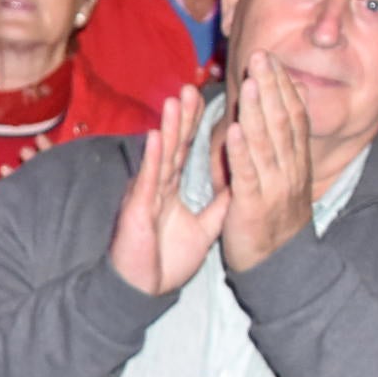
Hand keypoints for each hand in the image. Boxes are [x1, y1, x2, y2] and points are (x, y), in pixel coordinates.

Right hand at [108, 91, 229, 295]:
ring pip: (160, 155)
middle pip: (173, 144)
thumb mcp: (204, 230)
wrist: (143, 289)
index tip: (205, 98)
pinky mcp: (137, 208)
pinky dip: (154, 157)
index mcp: (170, 188)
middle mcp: (156, 185)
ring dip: (170, 127)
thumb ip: (220, 206)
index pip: (185, 149)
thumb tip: (240, 185)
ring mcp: (146, 193)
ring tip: (177, 100)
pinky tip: (159, 136)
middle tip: (191, 86)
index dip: (195, 125)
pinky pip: (148, 179)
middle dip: (183, 116)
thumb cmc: (167, 261)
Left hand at [219, 58, 315, 272]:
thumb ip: (283, 141)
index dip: (283, 86)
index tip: (272, 59)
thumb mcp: (286, 175)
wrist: (282, 266)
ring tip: (252, 81)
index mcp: (296, 161)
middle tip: (262, 56)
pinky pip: (249, 174)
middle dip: (272, 87)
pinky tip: (235, 129)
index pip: (292, 115)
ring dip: (259, 111)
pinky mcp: (254, 205)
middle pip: (282, 122)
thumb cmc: (277, 216)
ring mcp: (274, 187)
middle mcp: (290, 169)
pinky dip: (242, 151)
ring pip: (267, 143)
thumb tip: (289, 101)